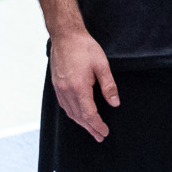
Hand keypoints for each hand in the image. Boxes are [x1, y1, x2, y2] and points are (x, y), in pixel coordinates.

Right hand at [50, 26, 118, 141]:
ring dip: (81, 123)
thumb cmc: (84, 47)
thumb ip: (108, 86)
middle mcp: (66, 91)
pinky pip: (64, 105)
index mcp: (79, 87)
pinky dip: (72, 114)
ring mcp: (59, 89)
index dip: (97, 125)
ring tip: (91, 129)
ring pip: (70, 112)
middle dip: (90, 128)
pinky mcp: (57, 85)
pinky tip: (78, 115)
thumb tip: (115, 103)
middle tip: (100, 136)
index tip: (105, 132)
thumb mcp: (102, 65)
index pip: (89, 114)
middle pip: (79, 117)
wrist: (65, 35)